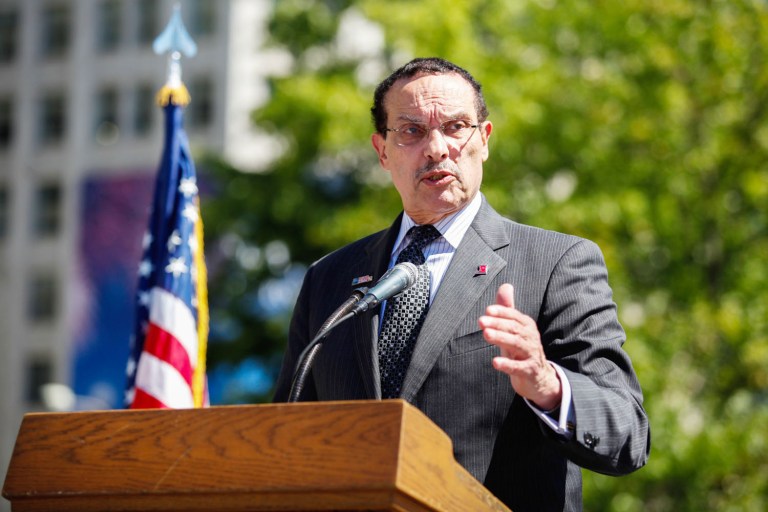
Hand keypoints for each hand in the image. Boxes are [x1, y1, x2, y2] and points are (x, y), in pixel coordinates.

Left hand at [478, 284, 561, 409]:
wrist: (539, 378)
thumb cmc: (522, 350)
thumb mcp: (514, 330)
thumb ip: (508, 309)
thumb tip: (505, 286)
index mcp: (527, 326)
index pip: (514, 316)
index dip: (502, 312)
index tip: (488, 310)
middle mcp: (531, 338)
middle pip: (514, 328)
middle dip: (498, 324)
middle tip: (481, 321)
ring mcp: (531, 354)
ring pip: (516, 344)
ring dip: (501, 339)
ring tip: (486, 335)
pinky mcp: (530, 371)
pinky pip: (519, 367)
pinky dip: (507, 364)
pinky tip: (495, 362)